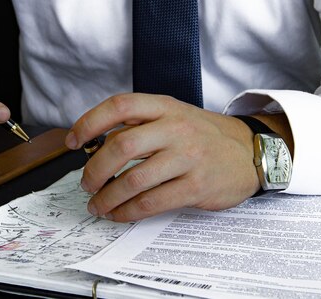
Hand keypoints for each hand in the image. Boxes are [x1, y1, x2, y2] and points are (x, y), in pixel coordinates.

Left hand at [65, 93, 260, 221]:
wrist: (249, 151)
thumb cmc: (202, 135)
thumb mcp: (173, 116)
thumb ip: (139, 124)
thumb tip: (94, 145)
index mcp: (164, 106)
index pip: (119, 106)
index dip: (89, 122)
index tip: (72, 141)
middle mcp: (175, 128)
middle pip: (120, 146)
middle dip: (94, 170)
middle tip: (86, 183)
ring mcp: (187, 157)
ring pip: (133, 179)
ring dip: (107, 197)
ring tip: (97, 205)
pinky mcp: (196, 186)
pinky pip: (152, 202)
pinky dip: (127, 211)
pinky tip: (119, 214)